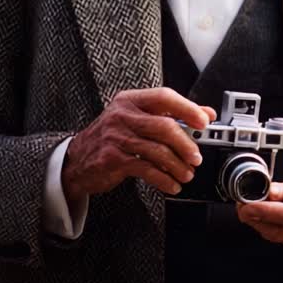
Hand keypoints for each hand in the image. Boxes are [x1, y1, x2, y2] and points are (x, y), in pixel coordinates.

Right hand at [61, 87, 215, 203]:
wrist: (77, 159)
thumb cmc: (112, 136)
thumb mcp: (137, 118)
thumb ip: (170, 114)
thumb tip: (206, 114)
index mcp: (131, 100)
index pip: (164, 97)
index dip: (188, 108)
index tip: (204, 121)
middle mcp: (122, 116)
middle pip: (164, 126)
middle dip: (186, 144)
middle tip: (196, 157)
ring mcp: (116, 138)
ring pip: (157, 150)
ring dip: (177, 165)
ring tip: (187, 174)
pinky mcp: (112, 159)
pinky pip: (146, 169)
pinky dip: (163, 179)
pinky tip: (171, 184)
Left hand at [236, 168, 282, 248]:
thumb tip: (269, 189)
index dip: (267, 211)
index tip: (249, 203)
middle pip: (280, 231)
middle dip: (256, 220)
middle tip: (242, 206)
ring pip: (279, 238)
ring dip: (259, 226)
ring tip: (248, 210)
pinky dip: (268, 229)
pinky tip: (262, 218)